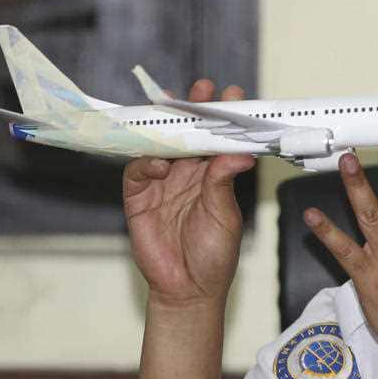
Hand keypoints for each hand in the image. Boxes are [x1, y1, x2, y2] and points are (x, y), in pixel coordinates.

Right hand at [123, 81, 254, 309]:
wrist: (189, 289)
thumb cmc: (214, 255)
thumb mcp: (225, 216)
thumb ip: (223, 183)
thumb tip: (240, 154)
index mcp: (213, 176)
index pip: (217, 139)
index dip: (223, 118)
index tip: (235, 96)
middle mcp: (187, 175)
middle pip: (188, 135)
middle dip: (193, 110)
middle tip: (202, 89)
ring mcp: (162, 185)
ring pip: (160, 146)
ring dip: (167, 128)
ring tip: (177, 112)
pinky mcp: (139, 199)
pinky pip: (137, 172)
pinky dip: (145, 163)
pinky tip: (158, 163)